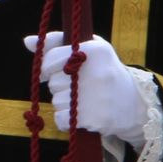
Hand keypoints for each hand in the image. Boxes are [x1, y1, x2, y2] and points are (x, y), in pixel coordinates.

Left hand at [25, 32, 148, 144]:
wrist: (134, 102)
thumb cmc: (104, 70)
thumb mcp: (89, 49)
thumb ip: (57, 42)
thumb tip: (28, 41)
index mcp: (95, 51)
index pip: (51, 57)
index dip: (45, 66)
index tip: (48, 71)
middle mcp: (96, 73)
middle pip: (53, 82)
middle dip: (59, 85)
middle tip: (77, 86)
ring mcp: (96, 98)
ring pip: (56, 101)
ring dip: (63, 102)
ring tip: (83, 99)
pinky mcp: (94, 119)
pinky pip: (61, 119)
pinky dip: (65, 119)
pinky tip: (80, 113)